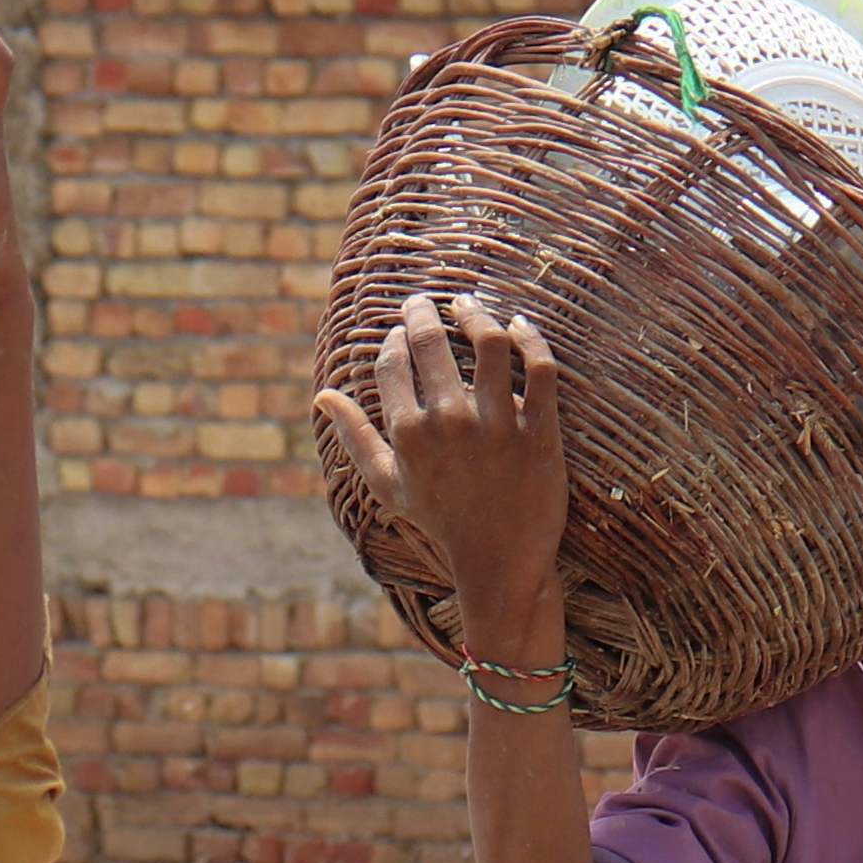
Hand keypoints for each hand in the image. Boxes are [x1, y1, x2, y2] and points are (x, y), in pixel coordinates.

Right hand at [317, 294, 572, 661]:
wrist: (501, 560)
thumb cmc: (441, 521)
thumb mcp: (388, 485)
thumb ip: (354, 437)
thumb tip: (322, 395)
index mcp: (409, 434)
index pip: (394, 363)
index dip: (395, 339)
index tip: (401, 332)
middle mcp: (450, 423)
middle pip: (432, 344)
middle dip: (424, 313)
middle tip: (426, 302)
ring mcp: (497, 426)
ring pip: (488, 344)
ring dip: (475, 313)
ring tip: (468, 305)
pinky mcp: (539, 431)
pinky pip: (539, 368)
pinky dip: (530, 338)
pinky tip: (519, 325)